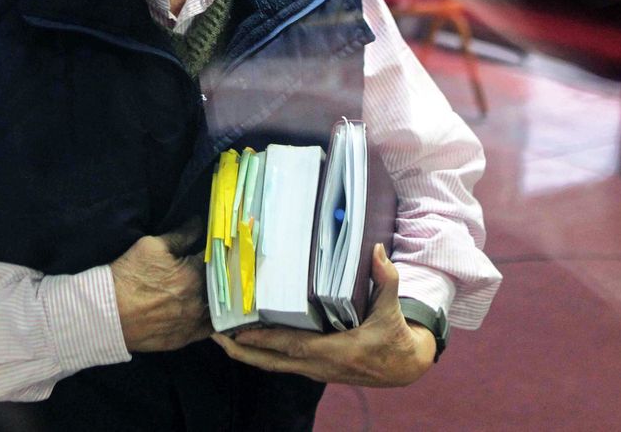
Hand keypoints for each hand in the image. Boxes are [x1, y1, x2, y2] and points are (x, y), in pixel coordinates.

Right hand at [110, 218, 210, 352]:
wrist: (109, 313)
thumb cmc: (129, 275)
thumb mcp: (151, 245)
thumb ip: (181, 234)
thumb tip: (200, 222)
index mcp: (194, 273)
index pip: (216, 257)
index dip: (217, 251)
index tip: (218, 247)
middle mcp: (199, 299)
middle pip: (219, 283)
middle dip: (219, 273)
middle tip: (218, 267)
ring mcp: (194, 321)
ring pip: (218, 306)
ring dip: (218, 297)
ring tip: (215, 288)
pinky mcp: (187, 338)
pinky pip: (209, 329)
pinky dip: (212, 319)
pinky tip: (211, 311)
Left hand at [211, 243, 436, 387]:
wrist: (404, 366)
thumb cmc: (395, 337)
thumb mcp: (391, 308)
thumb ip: (385, 279)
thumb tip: (378, 250)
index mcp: (336, 351)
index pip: (293, 345)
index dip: (265, 339)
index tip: (239, 331)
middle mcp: (321, 365)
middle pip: (273, 361)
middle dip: (243, 350)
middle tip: (216, 336)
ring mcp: (317, 370)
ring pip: (275, 364)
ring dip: (249, 353)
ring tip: (224, 337)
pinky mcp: (317, 369)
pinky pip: (283, 363)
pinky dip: (264, 353)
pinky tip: (250, 341)